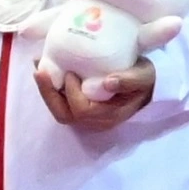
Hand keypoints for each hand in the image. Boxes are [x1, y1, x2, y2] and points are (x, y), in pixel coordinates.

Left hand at [33, 51, 150, 131]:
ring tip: (39, 68)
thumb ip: (130, 80)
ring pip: (59, 110)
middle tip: (40, 70)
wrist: (149, 85)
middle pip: (64, 114)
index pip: (83, 111)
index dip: (72, 93)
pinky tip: (47, 71)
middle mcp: (96, 121)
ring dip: (46, 90)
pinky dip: (51, 89)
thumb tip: (107, 82)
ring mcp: (87, 117)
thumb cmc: (146, 80)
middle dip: (48, 93)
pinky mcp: (80, 109)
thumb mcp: (144, 76)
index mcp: (111, 115)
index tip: (71, 72)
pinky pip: (61, 104)